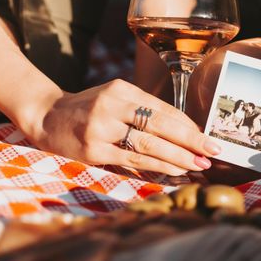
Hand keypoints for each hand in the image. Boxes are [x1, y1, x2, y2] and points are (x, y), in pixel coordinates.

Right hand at [27, 80, 220, 175]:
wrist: (46, 117)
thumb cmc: (89, 108)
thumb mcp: (115, 98)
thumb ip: (144, 109)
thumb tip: (184, 129)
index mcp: (122, 90)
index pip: (162, 108)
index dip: (187, 125)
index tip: (207, 136)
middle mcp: (112, 106)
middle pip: (160, 124)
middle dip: (191, 140)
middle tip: (214, 151)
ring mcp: (101, 128)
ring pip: (148, 144)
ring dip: (178, 157)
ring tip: (199, 165)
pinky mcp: (93, 150)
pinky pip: (132, 159)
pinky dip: (156, 166)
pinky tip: (175, 171)